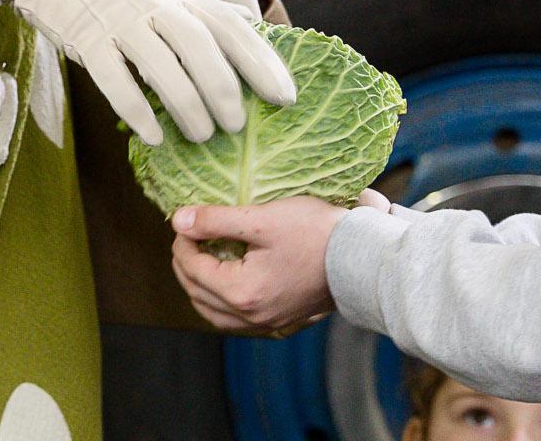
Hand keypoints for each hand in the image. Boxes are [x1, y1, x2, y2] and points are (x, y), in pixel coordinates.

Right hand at [14, 0, 295, 145]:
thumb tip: (248, 19)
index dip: (261, 62)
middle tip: (238, 125)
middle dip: (224, 89)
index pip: (230, 26)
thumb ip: (204, 4)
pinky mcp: (85, 38)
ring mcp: (120, 20)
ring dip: (187, 105)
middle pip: (201, 46)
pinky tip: (152, 136)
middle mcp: (156, 4)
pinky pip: (113, 77)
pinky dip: (136, 108)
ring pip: (162, 64)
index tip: (285, 96)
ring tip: (203, 136)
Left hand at [169, 190, 391, 334]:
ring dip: (200, 288)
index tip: (184, 220)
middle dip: (186, 264)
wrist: (361, 255)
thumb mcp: (263, 218)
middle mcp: (251, 316)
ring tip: (200, 260)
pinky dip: (222, 304)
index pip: (193, 269)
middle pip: (199, 295)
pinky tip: (227, 285)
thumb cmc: (316, 233)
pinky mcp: (282, 321)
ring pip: (215, 314)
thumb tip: (178, 220)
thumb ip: (217, 220)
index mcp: (242, 292)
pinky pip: (238, 321)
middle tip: (187, 236)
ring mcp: (268, 323)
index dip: (183, 242)